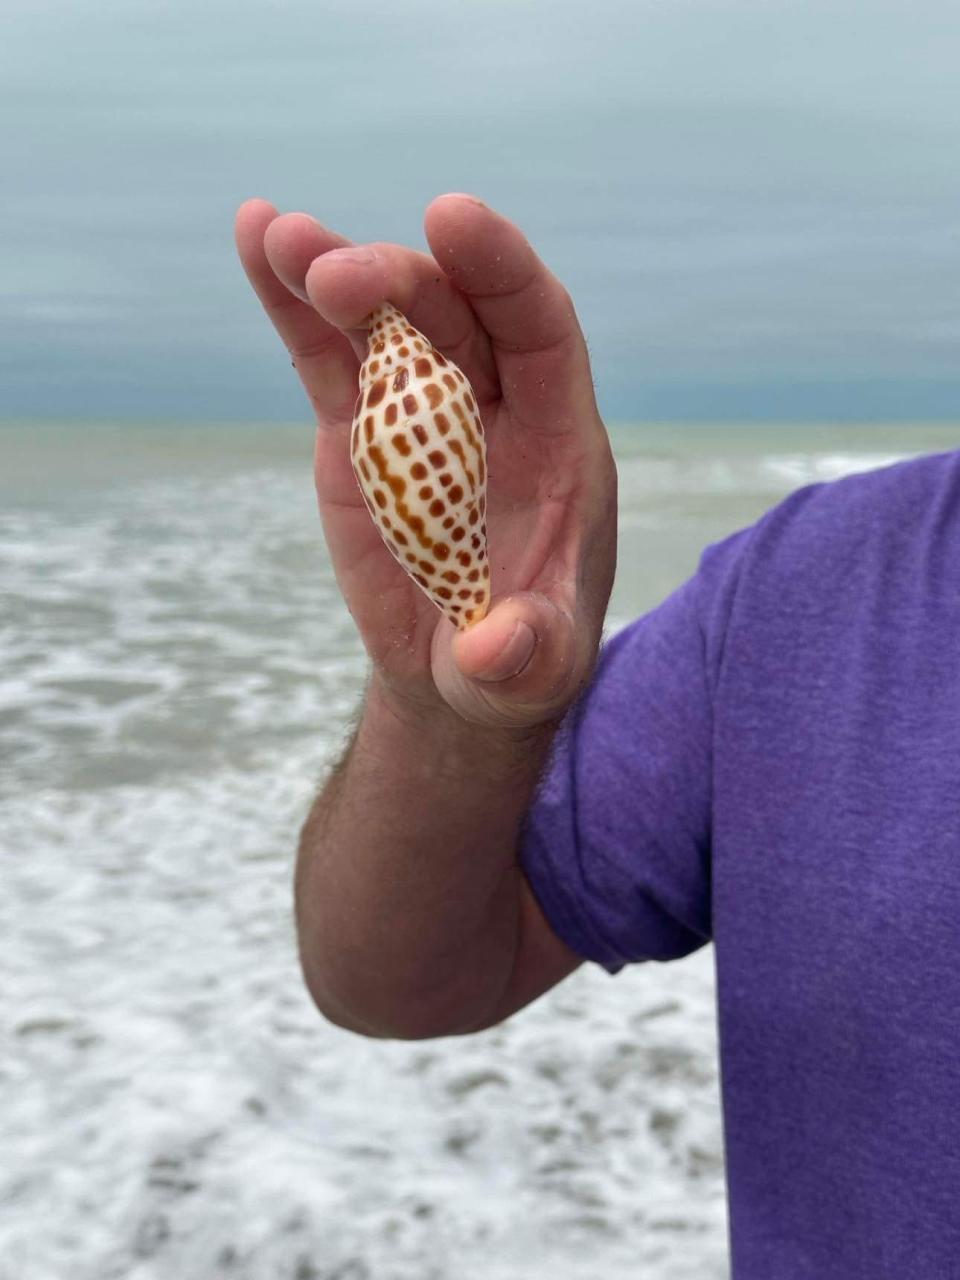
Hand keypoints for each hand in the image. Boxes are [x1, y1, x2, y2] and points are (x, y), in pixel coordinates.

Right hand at [234, 194, 616, 729]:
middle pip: (452, 315)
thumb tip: (491, 650)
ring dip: (335, 275)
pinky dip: (293, 306)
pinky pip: (329, 359)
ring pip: (384, 323)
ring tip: (278, 236)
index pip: (540, 331)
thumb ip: (528, 661)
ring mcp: (421, 413)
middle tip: (336, 277)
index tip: (452, 217)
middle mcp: (493, 409)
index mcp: (557, 444)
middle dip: (400, 283)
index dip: (503, 271)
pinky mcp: (360, 433)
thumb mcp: (532, 679)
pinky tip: (257, 239)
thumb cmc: (517, 667)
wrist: (456, 671)